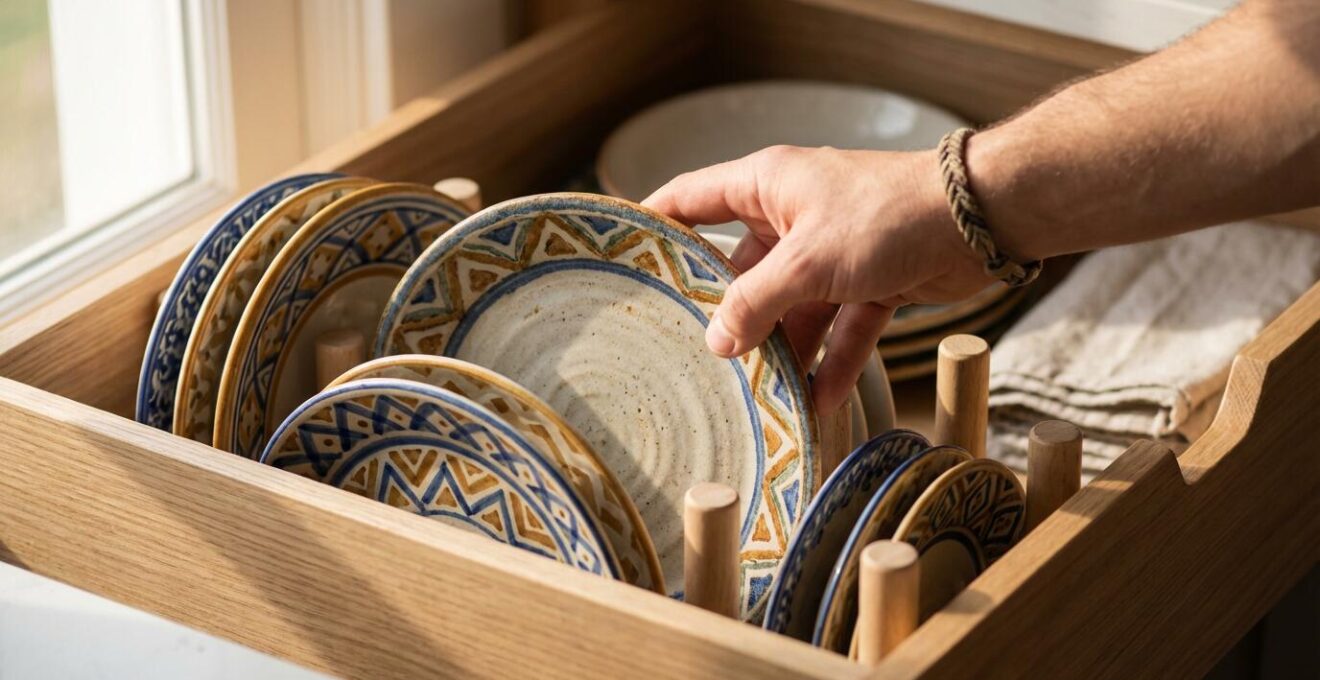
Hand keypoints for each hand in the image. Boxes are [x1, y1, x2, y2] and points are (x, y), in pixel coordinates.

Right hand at [643, 145, 995, 411]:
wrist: (981, 220)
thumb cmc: (886, 217)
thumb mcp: (807, 262)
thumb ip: (756, 303)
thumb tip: (717, 342)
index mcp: (767, 184)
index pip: (691, 199)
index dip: (655, 224)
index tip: (621, 257)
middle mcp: (794, 214)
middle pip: (742, 268)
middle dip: (728, 315)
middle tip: (696, 357)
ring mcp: (832, 249)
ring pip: (792, 305)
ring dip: (783, 347)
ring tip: (760, 394)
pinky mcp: (870, 279)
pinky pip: (840, 324)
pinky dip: (833, 358)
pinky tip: (819, 401)